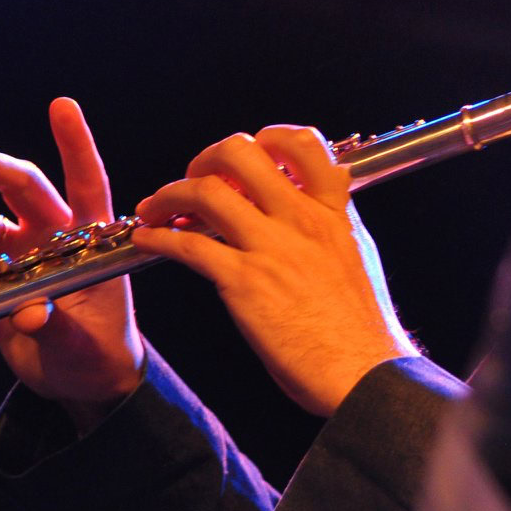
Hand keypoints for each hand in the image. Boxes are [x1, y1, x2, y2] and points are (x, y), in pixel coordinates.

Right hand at [0, 97, 143, 430]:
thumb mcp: (85, 344)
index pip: (86, 183)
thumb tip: (30, 313)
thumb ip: (59, 326)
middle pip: (20, 190)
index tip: (62, 105)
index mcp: (88, 240)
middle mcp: (51, 236)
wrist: (82, 379)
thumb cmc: (98, 352)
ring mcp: (17, 256)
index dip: (75, 145)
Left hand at [131, 125, 416, 416]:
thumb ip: (334, 223)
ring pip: (205, 192)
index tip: (243, 161)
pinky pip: (188, 245)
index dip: (264, 139)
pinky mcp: (245, 282)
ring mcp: (271, 247)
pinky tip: (146, 241)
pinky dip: (157, 238)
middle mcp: (300, 219)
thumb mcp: (357, 254)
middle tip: (195, 180)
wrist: (364, 371)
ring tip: (154, 209)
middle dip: (205, 159)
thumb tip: (323, 205)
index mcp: (331, 211)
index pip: (301, 142)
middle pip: (241, 153)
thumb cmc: (360, 327)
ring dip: (168, 195)